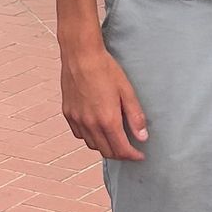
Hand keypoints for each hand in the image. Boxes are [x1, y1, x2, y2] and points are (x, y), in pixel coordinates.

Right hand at [59, 32, 147, 163]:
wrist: (80, 55)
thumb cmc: (105, 69)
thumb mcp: (127, 91)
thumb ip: (135, 116)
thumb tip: (142, 136)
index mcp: (107, 120)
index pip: (121, 149)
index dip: (132, 156)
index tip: (139, 155)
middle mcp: (91, 124)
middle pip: (107, 151)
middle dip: (120, 154)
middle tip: (129, 149)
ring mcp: (77, 120)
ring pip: (92, 145)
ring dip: (105, 147)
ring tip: (114, 140)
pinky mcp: (68, 114)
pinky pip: (80, 135)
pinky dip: (90, 138)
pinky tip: (97, 129)